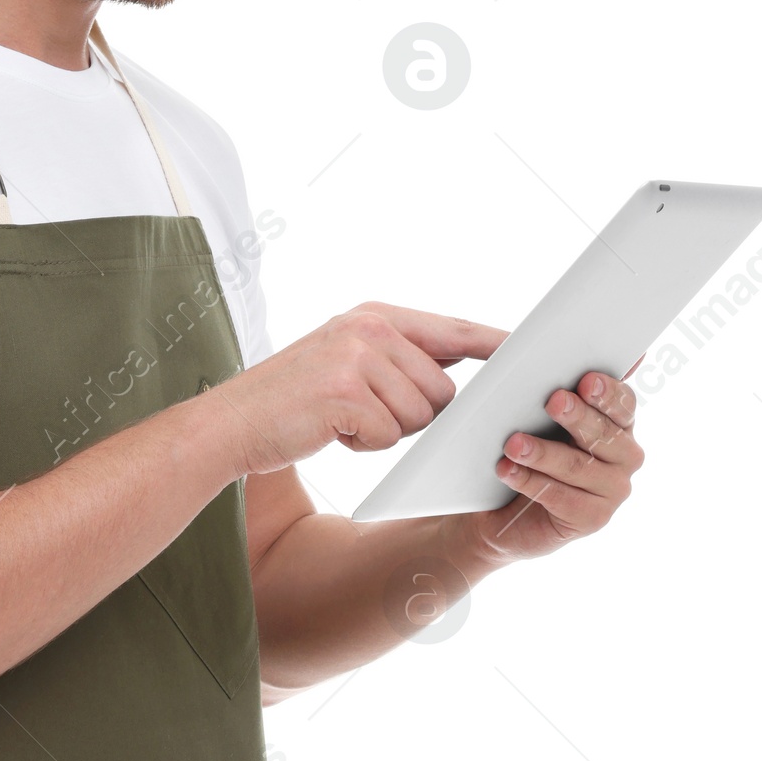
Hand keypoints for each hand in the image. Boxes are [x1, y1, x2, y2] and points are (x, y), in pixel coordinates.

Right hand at [207, 304, 508, 476]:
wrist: (229, 422)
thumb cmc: (293, 402)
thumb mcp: (347, 361)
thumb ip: (401, 358)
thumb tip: (460, 375)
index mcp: (376, 315)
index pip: (454, 330)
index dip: (495, 346)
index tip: (533, 353)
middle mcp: (370, 327)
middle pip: (442, 390)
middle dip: (412, 415)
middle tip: (361, 412)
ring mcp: (358, 356)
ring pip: (420, 416)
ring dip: (387, 431)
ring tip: (342, 419)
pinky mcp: (347, 391)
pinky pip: (391, 435)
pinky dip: (364, 445)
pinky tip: (331, 431)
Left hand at [471, 371, 643, 562]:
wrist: (499, 507)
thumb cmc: (528, 449)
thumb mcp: (541, 415)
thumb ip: (563, 386)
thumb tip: (586, 348)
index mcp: (619, 423)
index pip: (624, 402)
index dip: (607, 392)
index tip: (585, 380)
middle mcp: (625, 456)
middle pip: (605, 433)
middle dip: (577, 417)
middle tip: (553, 401)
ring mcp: (613, 490)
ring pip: (579, 466)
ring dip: (543, 453)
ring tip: (513, 443)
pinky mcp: (592, 519)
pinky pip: (562, 498)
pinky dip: (531, 482)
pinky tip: (507, 471)